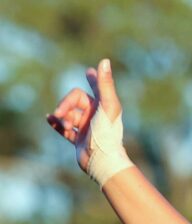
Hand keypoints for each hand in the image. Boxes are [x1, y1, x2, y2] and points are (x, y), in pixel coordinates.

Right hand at [46, 58, 125, 177]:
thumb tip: (103, 61)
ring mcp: (87, 127)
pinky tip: (49, 119)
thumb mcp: (107, 106)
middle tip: (61, 114)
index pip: (95, 87)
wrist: (102, 160)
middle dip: (65, 105)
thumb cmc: (107, 132)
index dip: (93, 80)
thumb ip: (105, 84)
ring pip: (68, 115)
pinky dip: (56, 123)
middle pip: (74, 101)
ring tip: (65, 126)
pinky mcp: (79, 140)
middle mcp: (96, 115)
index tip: (89, 72)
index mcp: (103, 106)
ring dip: (62, 117)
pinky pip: (64, 128)